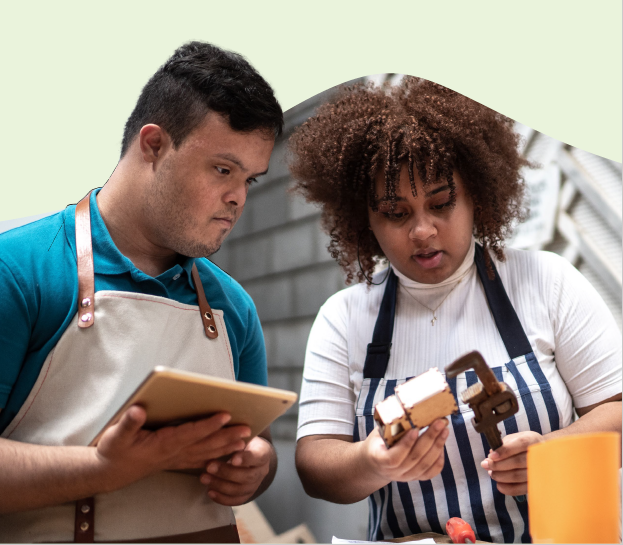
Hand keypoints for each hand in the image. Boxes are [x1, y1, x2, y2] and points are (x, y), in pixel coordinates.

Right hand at [95, 406, 250, 488]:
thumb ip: (128, 423)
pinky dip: (217, 457)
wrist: (111, 472)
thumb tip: (138, 410)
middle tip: (247, 429)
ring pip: (207, 454)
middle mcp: (174, 453)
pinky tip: (228, 454)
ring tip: (245, 441)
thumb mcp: (116, 435)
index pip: (191, 432)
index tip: (225, 415)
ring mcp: (177, 459)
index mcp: (163, 444)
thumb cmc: (115, 450)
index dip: (209, 424)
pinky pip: (201, 460)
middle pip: (206, 444)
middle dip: (227, 436)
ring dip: (226, 447)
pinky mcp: (177, 462)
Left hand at [200, 436, 272, 505]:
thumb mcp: (244, 435)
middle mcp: (262, 471)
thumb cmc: (244, 441)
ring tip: (204, 478)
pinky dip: (222, 498)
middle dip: (226, 472)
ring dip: (220, 485)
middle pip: (247, 476)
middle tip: (209, 466)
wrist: (253, 454)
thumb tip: (220, 426)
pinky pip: (236, 500)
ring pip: (240, 489)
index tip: (232, 458)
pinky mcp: (247, 494)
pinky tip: (210, 491)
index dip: (245, 459)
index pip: (257, 457)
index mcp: (263, 453)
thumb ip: (236, 435)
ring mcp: (255, 485)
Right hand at [362, 418, 448, 483]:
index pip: (394, 457)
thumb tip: (408, 412)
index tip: (415, 429)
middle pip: (415, 458)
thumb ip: (390, 427)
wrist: (376, 464)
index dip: (406, 444)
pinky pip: (431, 472)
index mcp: (380, 459)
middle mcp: (393, 472)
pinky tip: (441, 444)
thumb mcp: (378, 434)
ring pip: (425, 464)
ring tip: (444, 430)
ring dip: (437, 446)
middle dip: (430, 438)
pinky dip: (439, 459)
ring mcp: (405, 477)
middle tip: (439, 422)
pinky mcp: (415, 478)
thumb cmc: (377, 444)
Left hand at [480, 431, 542, 494]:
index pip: (521, 444)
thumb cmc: (524, 446)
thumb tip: (491, 455)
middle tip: (485, 465)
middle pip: (518, 462)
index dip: (505, 450)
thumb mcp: (514, 438)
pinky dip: (507, 488)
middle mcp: (539, 456)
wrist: (543, 455)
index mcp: (533, 440)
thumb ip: (503, 445)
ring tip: (491, 473)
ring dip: (500, 476)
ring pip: (518, 476)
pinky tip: (499, 484)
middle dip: (498, 465)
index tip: (491, 456)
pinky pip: (521, 489)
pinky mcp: (536, 484)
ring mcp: (540, 471)